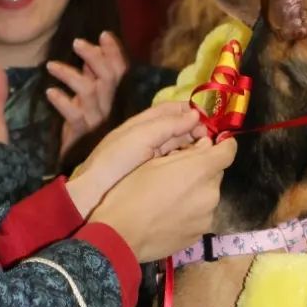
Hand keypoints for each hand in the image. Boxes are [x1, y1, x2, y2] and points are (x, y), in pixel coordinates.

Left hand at [46, 31, 128, 156]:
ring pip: (89, 91)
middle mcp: (108, 106)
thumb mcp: (88, 97)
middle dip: (94, 57)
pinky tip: (49, 92)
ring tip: (50, 66)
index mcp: (111, 96)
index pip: (120, 70)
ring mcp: (96, 120)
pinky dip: (62, 101)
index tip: (104, 34)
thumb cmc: (82, 124)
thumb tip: (91, 49)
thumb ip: (91, 75)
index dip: (114, 51)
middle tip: (76, 43)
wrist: (76, 161)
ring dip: (70, 75)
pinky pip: (74, 114)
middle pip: (108, 77)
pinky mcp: (81, 133)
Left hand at [66, 102, 207, 214]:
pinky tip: (199, 167)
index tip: (209, 115)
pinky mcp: (153, 177)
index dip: (188, 110)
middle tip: (213, 137)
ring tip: (210, 150)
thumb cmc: (115, 161)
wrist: (92, 196)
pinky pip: (174, 165)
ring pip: (178, 146)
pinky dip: (187, 163)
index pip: (169, 110)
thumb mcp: (139, 137)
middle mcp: (147, 139)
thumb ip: (166, 125)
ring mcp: (150, 159)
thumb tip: (194, 114)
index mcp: (141, 125)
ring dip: (193, 146)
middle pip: (176, 128)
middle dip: (195, 129)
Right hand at [90, 134, 235, 261]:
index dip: (224, 145)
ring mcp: (207, 217)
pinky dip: (191, 211)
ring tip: (171, 197)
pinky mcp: (199, 234)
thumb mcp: (154, 162)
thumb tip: (206, 146)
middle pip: (215, 174)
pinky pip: (201, 215)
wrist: (121, 234)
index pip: (228, 152)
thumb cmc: (132, 191)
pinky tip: (170, 214)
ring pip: (208, 195)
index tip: (214, 144)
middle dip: (202, 170)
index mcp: (200, 170)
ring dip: (197, 191)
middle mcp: (211, 193)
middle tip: (178, 172)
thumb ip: (186, 152)